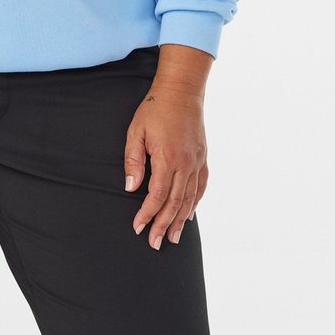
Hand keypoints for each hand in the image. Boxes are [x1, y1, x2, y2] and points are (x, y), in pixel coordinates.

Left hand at [124, 83, 208, 250]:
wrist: (181, 91)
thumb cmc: (154, 109)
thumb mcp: (136, 131)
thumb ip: (134, 160)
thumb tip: (131, 188)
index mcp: (167, 158)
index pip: (157, 196)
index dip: (147, 214)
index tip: (138, 227)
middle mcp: (186, 164)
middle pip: (175, 203)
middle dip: (163, 225)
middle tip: (154, 243)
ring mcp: (197, 161)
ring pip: (189, 199)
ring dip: (179, 221)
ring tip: (172, 238)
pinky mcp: (203, 158)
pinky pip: (200, 187)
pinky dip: (194, 203)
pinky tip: (188, 214)